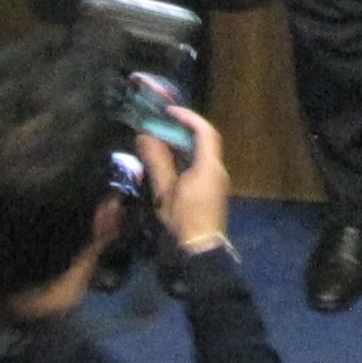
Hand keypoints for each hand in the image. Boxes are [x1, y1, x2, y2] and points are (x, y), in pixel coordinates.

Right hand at [136, 105, 231, 250]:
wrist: (200, 250)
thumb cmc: (183, 221)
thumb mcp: (166, 191)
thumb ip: (157, 162)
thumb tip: (144, 137)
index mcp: (208, 167)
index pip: (204, 132)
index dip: (188, 117)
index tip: (168, 112)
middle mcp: (217, 170)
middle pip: (204, 141)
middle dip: (183, 130)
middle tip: (160, 124)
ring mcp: (217, 181)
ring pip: (202, 153)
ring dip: (183, 144)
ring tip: (160, 140)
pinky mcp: (212, 190)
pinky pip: (201, 165)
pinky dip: (186, 157)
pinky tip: (169, 161)